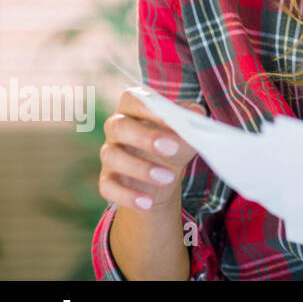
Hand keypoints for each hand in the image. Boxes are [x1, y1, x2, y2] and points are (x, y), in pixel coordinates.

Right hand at [98, 88, 204, 211]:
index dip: (150, 109)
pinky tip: (147, 202)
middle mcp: (116, 127)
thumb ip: (191, 119)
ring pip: (112, 156)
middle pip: (119, 126)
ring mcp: (109, 153)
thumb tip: (196, 116)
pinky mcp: (107, 179)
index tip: (173, 120)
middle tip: (172, 149)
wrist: (166, 175)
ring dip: (141, 168)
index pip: (135, 100)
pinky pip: (108, 187)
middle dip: (145, 137)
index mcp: (135, 107)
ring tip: (168, 178)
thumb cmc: (176, 141)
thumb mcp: (187, 129)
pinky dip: (127, 196)